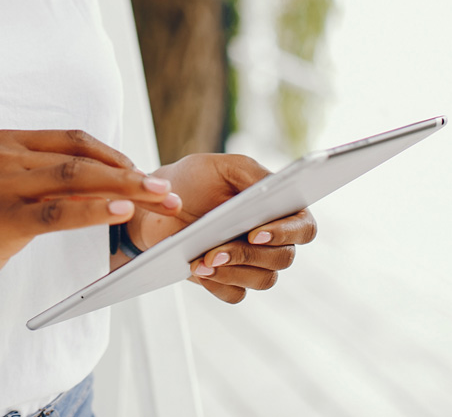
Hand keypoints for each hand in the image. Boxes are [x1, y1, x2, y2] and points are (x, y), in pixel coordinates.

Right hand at [0, 129, 181, 302]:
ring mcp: (1, 183)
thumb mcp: (6, 191)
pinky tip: (120, 212)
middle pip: (83, 159)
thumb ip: (46, 183)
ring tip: (156, 200)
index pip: (75, 141)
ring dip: (124, 190)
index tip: (144, 173)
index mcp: (9, 142)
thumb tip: (103, 187)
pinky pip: (56, 212)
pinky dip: (93, 210)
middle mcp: (6, 154)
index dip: (115, 156)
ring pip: (75, 179)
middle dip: (131, 174)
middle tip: (166, 190)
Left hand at [128, 153, 316, 304]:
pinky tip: (199, 270)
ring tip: (202, 260)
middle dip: (249, 254)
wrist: (158, 206)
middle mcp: (271, 237)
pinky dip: (219, 284)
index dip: (288, 233)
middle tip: (216, 249)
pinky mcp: (230, 280)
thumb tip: (274, 187)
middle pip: (283, 258)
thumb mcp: (221, 166)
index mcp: (277, 207)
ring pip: (263, 279)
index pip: (303, 226)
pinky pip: (236, 293)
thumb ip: (251, 172)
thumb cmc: (194, 180)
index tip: (256, 232)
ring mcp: (252, 261)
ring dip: (232, 270)